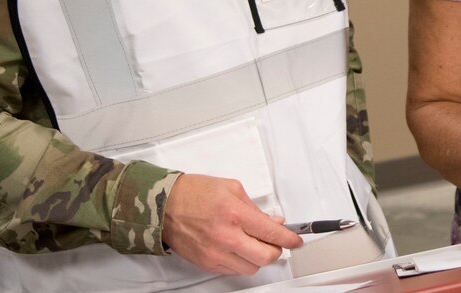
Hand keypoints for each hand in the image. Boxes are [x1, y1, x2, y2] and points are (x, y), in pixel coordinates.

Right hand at [162, 173, 302, 275]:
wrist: (165, 205)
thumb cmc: (194, 193)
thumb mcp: (232, 188)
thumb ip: (255, 208)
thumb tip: (273, 222)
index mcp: (235, 214)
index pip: (272, 234)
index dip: (289, 239)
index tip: (295, 240)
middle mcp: (227, 237)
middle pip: (266, 257)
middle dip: (276, 250)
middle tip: (275, 242)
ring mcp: (216, 253)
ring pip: (252, 267)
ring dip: (258, 256)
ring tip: (252, 242)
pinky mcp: (207, 263)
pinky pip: (235, 270)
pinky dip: (242, 261)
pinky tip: (238, 248)